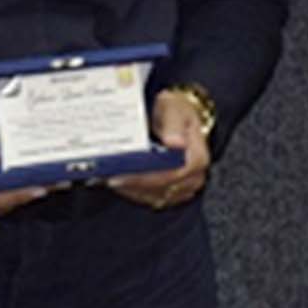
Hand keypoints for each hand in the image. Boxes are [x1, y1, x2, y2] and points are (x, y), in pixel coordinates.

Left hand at [109, 90, 211, 210]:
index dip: (145, 177)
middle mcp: (193, 177)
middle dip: (134, 184)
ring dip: (132, 190)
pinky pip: (152, 198)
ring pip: (154, 196)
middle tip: (109, 177)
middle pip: (160, 188)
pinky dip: (135, 192)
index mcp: (197, 158)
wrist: (178, 116)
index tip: (123, 174)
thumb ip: (173, 124)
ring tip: (111, 178)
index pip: (169, 175)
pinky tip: (120, 182)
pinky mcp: (173, 192)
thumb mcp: (174, 109)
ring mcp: (184, 187)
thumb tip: (175, 142)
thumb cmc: (176, 111)